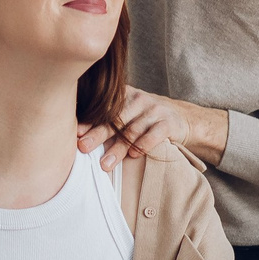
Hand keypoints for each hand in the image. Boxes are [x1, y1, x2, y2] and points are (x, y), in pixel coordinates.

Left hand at [82, 89, 228, 169]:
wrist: (181, 117)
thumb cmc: (145, 118)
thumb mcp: (128, 111)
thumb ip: (107, 117)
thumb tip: (77, 133)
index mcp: (124, 95)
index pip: (104, 109)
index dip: (90, 120)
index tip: (77, 133)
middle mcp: (138, 99)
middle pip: (115, 119)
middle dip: (98, 135)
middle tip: (83, 148)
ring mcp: (154, 110)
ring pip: (132, 131)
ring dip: (117, 149)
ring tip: (105, 164)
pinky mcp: (168, 123)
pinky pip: (154, 135)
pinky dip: (143, 145)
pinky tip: (133, 155)